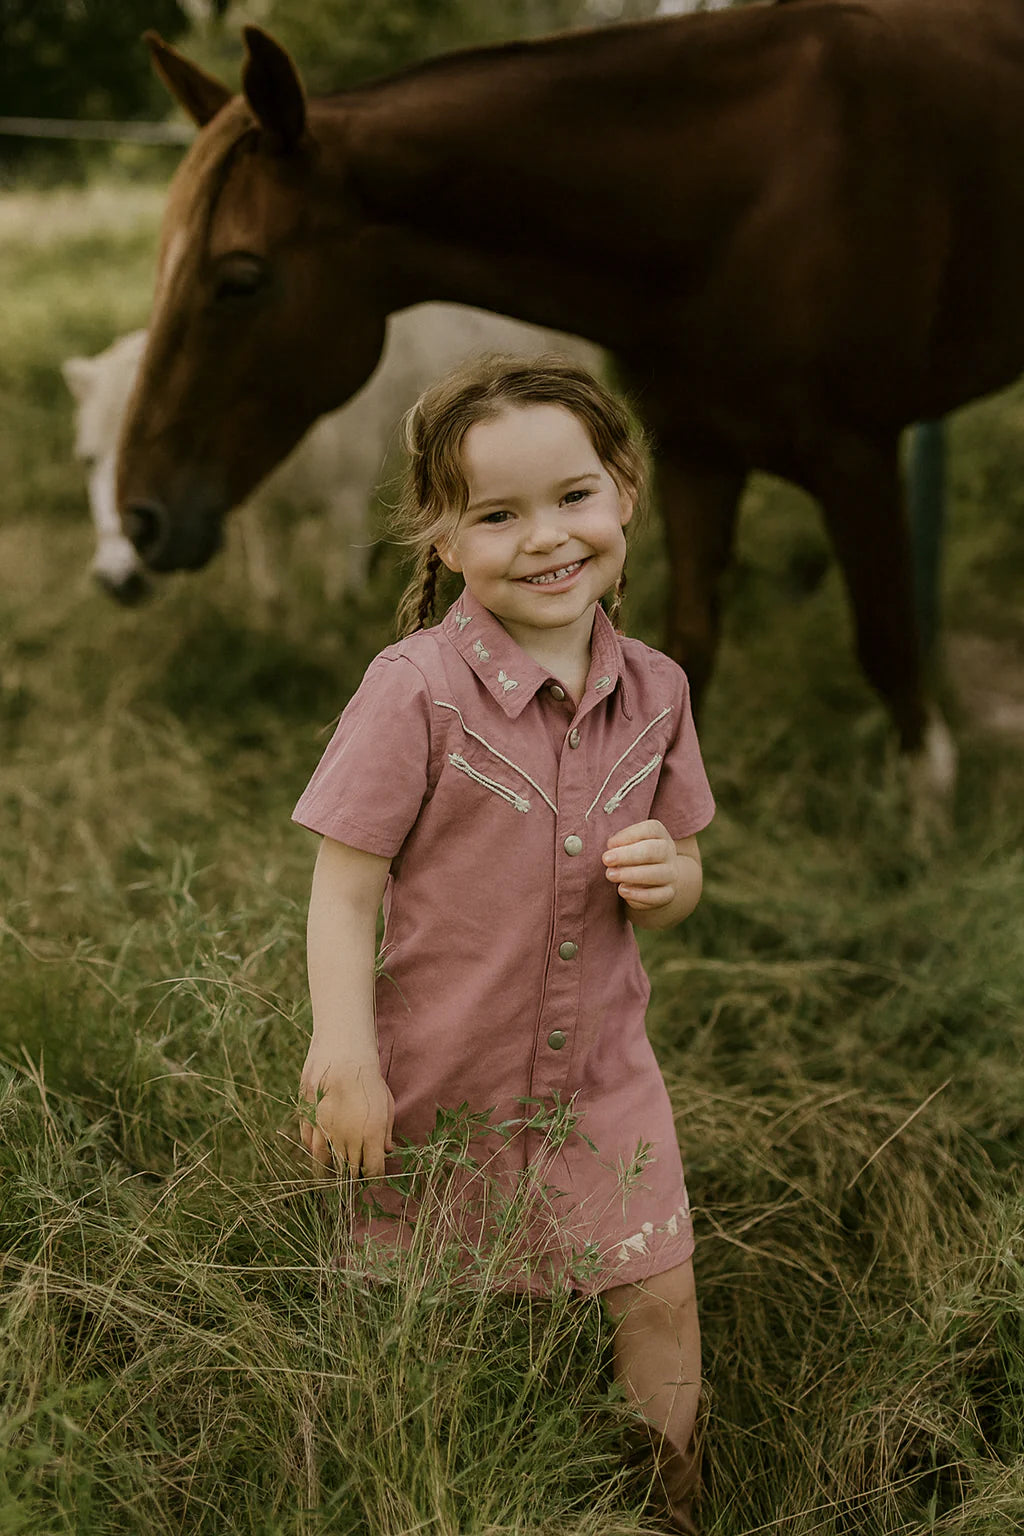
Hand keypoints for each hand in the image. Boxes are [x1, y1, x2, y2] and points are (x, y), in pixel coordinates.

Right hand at [299, 1045, 394, 1178]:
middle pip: (350, 1170)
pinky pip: (309, 1143)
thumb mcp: (386, 1103)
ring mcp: (325, 1130)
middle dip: (355, 1174)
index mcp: (371, 1135)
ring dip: (331, 1169)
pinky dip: (315, 1149)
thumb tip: (386, 1151)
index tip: (374, 1176)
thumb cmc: (369, 1078)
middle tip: (356, 1171)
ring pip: (325, 1162)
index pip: (373, 1170)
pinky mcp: (308, 1119)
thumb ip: (386, 1130)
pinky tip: (321, 1147)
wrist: (343, 1054)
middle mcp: (348, 1138)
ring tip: (335, 1168)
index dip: (375, 1177)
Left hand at [602, 818, 681, 911]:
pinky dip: (638, 894)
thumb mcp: (628, 845)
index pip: (650, 829)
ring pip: (655, 873)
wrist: (655, 880)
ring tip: (610, 875)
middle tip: (606, 859)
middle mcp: (668, 852)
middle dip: (627, 855)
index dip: (628, 835)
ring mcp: (670, 873)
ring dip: (630, 874)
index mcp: (659, 835)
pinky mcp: (668, 893)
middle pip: (652, 850)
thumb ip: (620, 843)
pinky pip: (657, 895)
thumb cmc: (633, 857)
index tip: (609, 844)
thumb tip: (612, 847)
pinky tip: (622, 890)